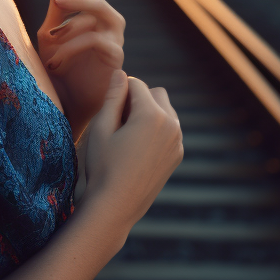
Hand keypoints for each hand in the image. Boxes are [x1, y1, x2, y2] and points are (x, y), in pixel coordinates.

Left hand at [36, 0, 124, 140]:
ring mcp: (114, 47)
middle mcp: (108, 34)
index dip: (74, 0)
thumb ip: (54, 18)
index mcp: (94, 26)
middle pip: (103, 6)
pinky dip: (75, 46)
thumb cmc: (57, 73)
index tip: (57, 2)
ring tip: (50, 40)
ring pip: (104, 20)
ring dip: (73, 27)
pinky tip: (55, 63)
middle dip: (81, 1)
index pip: (90, 4)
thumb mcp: (49, 42)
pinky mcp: (116, 62)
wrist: (64, 106)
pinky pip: (100, 42)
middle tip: (60, 3)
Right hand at [82, 70, 182, 238]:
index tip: (107, 113)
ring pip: (165, 111)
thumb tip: (120, 73)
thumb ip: (112, 97)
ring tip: (127, 136)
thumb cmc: (103, 165)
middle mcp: (171, 125)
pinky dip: (156, 131)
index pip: (135, 84)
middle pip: (155, 93)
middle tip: (118, 122)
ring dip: (148, 114)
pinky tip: (137, 149)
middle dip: (138, 99)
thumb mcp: (101, 128)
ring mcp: (178, 141)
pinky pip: (170, 130)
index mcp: (151, 115)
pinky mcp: (177, 155)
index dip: (118, 92)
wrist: (115, 206)